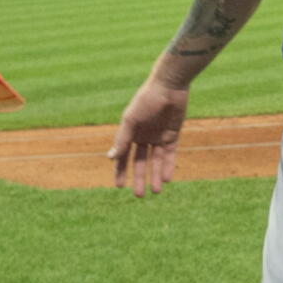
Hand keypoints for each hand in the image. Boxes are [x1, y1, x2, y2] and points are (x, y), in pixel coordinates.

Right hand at [108, 79, 189, 196]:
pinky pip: (170, 155)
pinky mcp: (172, 136)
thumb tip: (110, 158)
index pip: (123, 155)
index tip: (119, 186)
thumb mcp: (131, 120)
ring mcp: (158, 137)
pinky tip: (167, 179)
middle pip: (140, 162)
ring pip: (156, 161)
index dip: (121, 170)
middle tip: (139, 195)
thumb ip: (123, 139)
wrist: (169, 86)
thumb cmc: (146, 100)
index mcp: (131, 132)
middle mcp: (144, 136)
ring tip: (156, 191)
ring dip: (156, 176)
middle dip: (139, 178)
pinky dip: (168, 166)